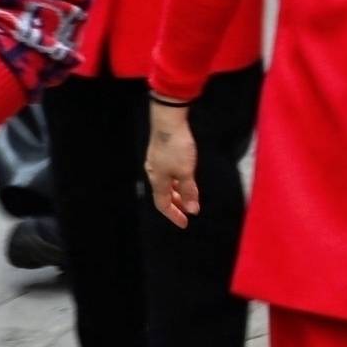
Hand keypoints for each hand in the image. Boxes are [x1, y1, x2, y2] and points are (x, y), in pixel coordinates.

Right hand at [145, 100, 200, 226]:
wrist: (168, 122)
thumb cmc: (177, 149)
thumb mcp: (186, 172)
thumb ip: (189, 192)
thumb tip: (192, 210)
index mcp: (158, 181)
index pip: (163, 204)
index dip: (174, 216)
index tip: (185, 224)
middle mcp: (154, 174)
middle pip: (164, 195)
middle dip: (177, 205)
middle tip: (190, 211)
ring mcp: (156, 163)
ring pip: (167, 185)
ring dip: (178, 193)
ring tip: (191, 197)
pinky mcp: (161, 154)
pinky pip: (168, 175)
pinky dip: (177, 182)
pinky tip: (186, 180)